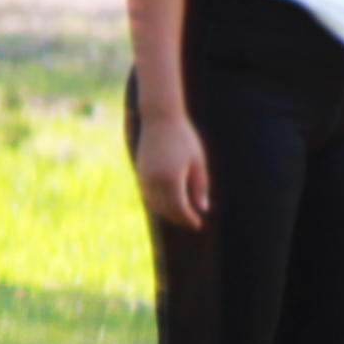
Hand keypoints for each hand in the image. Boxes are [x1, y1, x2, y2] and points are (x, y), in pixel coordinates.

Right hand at [134, 108, 213, 230]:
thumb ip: (200, 186)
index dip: (189, 219)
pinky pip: (147, 195)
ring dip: (167, 213)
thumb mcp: (198, 162)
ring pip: (154, 204)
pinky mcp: (140, 172)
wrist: (160, 119)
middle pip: (165, 209)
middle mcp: (154, 181)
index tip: (199, 225)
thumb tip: (203, 208)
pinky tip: (168, 203)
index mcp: (171, 178)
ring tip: (181, 215)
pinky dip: (157, 203)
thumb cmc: (184, 138)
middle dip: (179, 219)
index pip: (179, 208)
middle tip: (192, 223)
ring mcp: (144, 177)